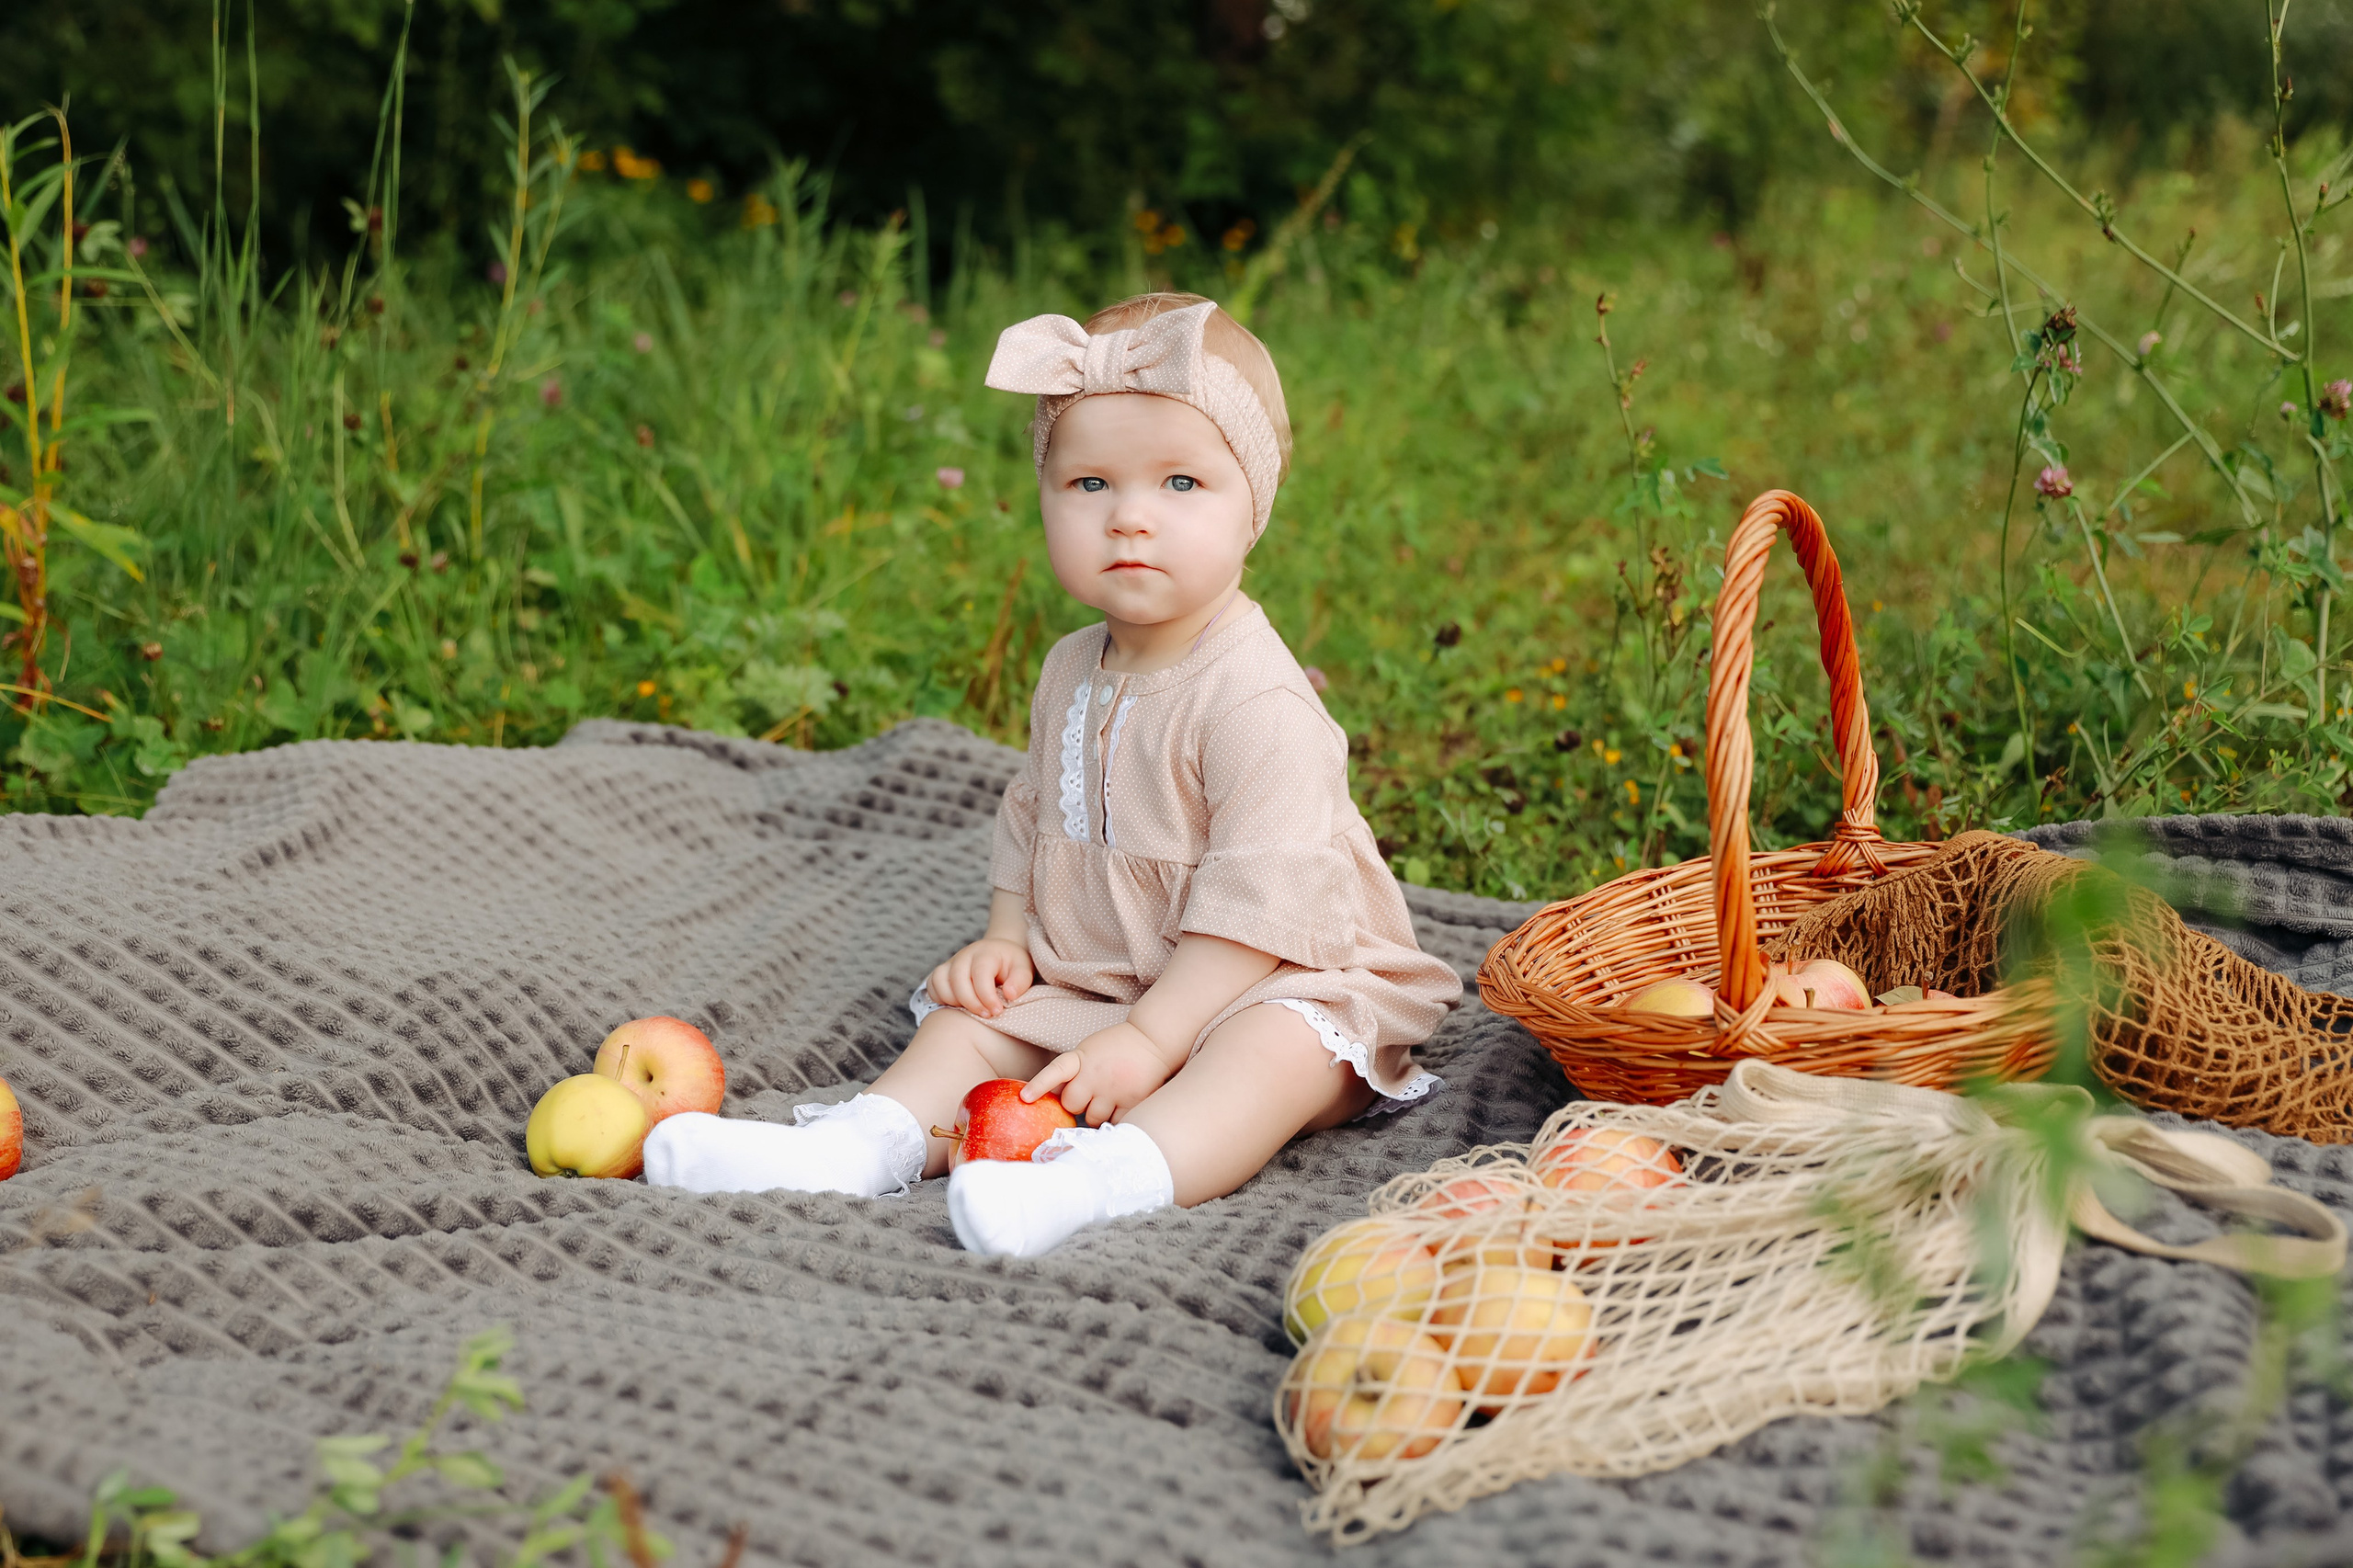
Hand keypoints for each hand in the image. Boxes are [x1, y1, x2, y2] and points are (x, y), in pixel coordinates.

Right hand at [928, 936, 1034, 1018]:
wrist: (999, 954)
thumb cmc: (1012, 965)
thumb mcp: (1023, 969)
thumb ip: (1020, 981)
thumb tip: (1009, 995)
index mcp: (986, 952)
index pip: (980, 974)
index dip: (987, 996)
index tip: (997, 1011)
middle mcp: (965, 955)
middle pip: (958, 979)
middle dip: (971, 1002)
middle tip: (987, 1015)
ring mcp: (951, 963)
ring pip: (940, 981)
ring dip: (954, 1001)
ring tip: (972, 1011)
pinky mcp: (943, 972)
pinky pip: (932, 985)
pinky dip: (940, 999)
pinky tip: (958, 1007)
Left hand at [1023, 1023, 1181, 1125]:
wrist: (1154, 1041)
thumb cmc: (1117, 1047)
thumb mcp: (1090, 1049)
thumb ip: (1074, 1070)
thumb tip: (1055, 1095)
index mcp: (1082, 1057)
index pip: (1056, 1071)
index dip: (1040, 1085)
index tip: (1025, 1099)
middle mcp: (1095, 1075)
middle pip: (1071, 1105)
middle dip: (1076, 1105)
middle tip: (1089, 1095)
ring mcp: (1114, 1090)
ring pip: (1092, 1118)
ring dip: (1096, 1114)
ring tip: (1109, 1098)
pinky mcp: (1131, 1102)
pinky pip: (1114, 1123)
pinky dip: (1115, 1119)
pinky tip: (1121, 1106)